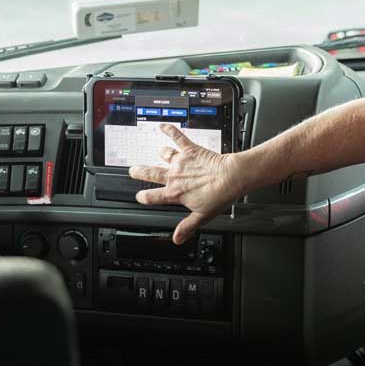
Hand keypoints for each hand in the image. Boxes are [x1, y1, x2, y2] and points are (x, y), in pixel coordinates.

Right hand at [128, 124, 247, 244]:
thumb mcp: (202, 216)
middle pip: (150, 173)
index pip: (153, 197)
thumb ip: (187, 226)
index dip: (144, 198)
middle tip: (133, 170)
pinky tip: (163, 126)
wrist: (231, 177)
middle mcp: (174, 176)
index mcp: (175, 193)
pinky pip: (177, 137)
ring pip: (164, 155)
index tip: (139, 197)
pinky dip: (169, 130)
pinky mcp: (190, 150)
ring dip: (161, 153)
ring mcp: (181, 162)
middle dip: (139, 172)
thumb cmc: (218, 196)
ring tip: (160, 152)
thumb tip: (177, 238)